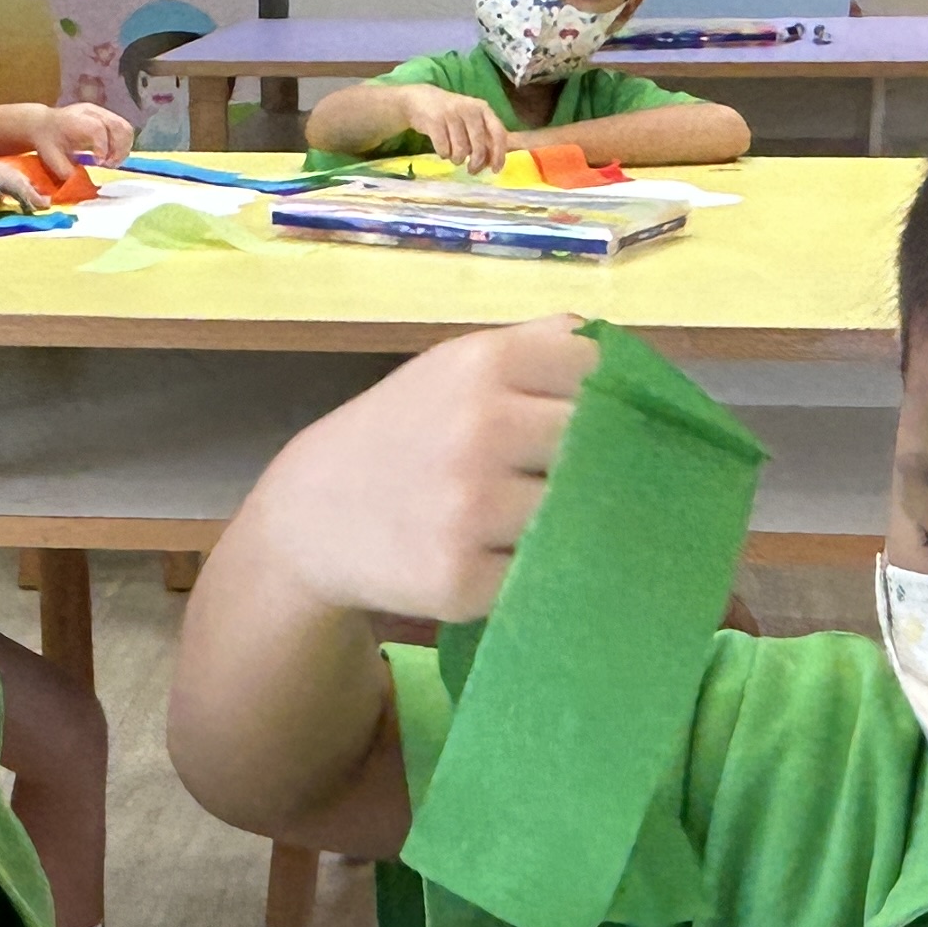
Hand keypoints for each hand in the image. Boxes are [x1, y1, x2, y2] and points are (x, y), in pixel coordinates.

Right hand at [0, 134, 38, 211]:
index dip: (3, 193)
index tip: (6, 202)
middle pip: (13, 181)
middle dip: (25, 193)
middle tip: (38, 203)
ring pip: (21, 185)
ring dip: (33, 196)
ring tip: (46, 206)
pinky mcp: (0, 177)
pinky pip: (23, 191)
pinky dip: (33, 200)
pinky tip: (43, 207)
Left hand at [25, 100, 134, 167]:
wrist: (43, 123)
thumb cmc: (47, 141)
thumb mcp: (51, 159)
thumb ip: (67, 172)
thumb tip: (82, 185)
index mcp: (75, 120)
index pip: (98, 129)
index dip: (103, 147)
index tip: (99, 163)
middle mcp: (91, 112)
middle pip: (118, 125)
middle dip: (118, 150)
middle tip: (109, 166)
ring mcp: (101, 112)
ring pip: (125, 127)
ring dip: (124, 148)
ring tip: (112, 162)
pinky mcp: (107, 116)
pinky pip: (124, 129)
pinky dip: (124, 145)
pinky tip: (112, 156)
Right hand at [249, 314, 592, 620]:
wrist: (312, 516)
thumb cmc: (402, 434)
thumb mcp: (452, 368)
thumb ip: (533, 347)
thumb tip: (615, 347)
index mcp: (485, 365)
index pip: (594, 372)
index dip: (598, 396)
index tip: (586, 417)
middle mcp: (481, 430)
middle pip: (597, 444)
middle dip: (587, 462)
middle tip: (558, 477)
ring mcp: (471, 509)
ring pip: (576, 512)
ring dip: (563, 519)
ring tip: (528, 517)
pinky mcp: (462, 580)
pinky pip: (540, 573)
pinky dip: (531, 569)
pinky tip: (499, 556)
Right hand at [404, 85, 513, 174]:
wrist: (420, 100)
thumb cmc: (451, 115)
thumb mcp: (473, 120)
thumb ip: (488, 137)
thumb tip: (505, 156)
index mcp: (483, 109)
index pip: (498, 133)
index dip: (499, 154)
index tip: (495, 170)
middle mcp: (470, 109)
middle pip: (479, 146)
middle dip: (476, 163)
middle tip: (471, 170)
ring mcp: (451, 114)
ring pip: (460, 150)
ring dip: (457, 159)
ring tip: (454, 156)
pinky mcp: (434, 121)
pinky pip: (444, 149)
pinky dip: (443, 154)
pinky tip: (442, 150)